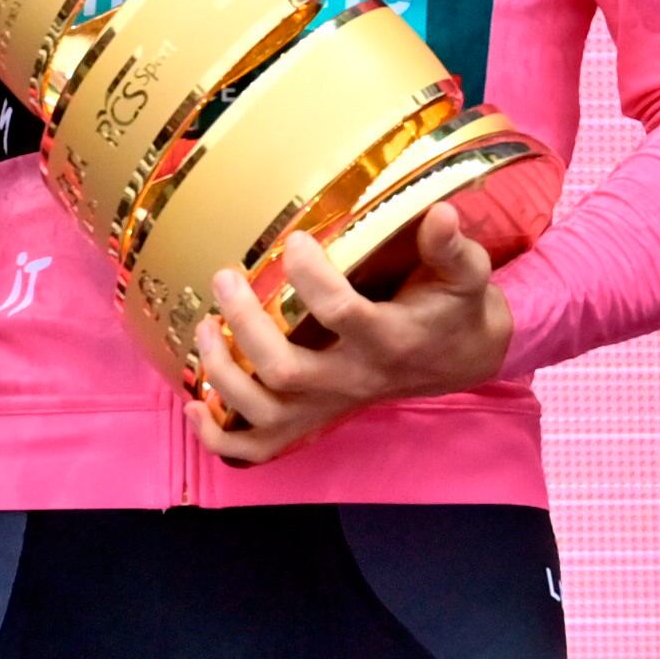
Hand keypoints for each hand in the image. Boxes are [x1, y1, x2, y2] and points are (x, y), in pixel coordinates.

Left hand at [189, 198, 512, 465]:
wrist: (460, 359)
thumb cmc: (453, 307)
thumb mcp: (466, 274)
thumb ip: (451, 247)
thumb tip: (440, 212)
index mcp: (390, 339)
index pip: (342, 314)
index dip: (312, 276)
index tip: (295, 239)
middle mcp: (354, 380)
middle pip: (286, 371)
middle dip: (245, 325)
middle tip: (225, 277)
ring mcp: (330, 406)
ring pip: (264, 411)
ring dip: (222, 374)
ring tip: (204, 326)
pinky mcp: (313, 421)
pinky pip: (259, 448)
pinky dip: (219, 436)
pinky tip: (194, 403)